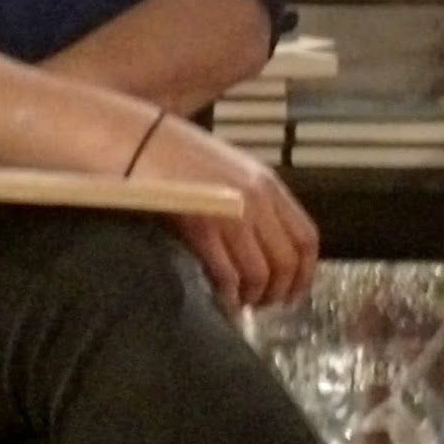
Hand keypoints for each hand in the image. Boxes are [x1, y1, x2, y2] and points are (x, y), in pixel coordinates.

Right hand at [128, 115, 319, 311]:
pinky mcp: (202, 226)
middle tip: (260, 305)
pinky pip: (227, 274)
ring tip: (237, 303)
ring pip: (259, 273)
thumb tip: (263, 249)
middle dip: (277, 292)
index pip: (306, 238)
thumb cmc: (177, 155)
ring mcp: (231, 212)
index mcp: (267, 184)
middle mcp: (257, 199)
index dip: (304, 274)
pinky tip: (219, 300)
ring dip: (251, 297)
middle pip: (286, 261)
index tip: (292, 294)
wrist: (137, 139)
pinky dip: (227, 295)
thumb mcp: (229, 171)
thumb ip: (252, 203)